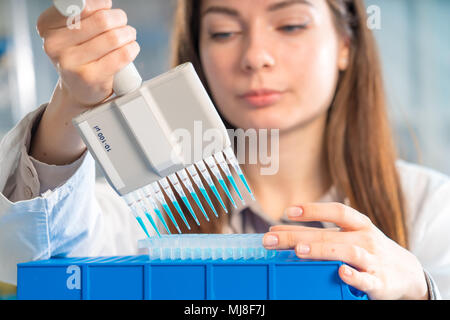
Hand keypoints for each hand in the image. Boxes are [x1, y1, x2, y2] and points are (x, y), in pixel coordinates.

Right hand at [37, 0, 139, 107]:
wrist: (79, 89)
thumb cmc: (80, 54)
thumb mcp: (72, 30)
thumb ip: (83, 12)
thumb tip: (104, 2)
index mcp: (47, 26)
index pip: (81, 4)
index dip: (100, 4)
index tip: (106, 8)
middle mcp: (54, 45)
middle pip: (102, 20)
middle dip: (119, 18)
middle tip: (122, 23)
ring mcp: (71, 64)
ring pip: (114, 38)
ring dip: (128, 34)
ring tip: (128, 36)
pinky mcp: (90, 78)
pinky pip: (122, 56)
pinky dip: (132, 49)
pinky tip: (130, 49)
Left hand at [262, 203, 428, 299]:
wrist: (408, 274)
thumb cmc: (370, 250)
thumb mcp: (352, 236)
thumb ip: (322, 235)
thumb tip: (282, 233)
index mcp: (359, 224)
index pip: (336, 211)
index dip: (313, 209)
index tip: (288, 211)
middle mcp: (365, 239)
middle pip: (329, 234)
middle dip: (297, 235)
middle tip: (271, 238)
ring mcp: (373, 260)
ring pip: (347, 252)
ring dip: (322, 251)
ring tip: (299, 251)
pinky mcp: (379, 282)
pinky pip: (366, 279)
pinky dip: (353, 276)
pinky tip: (340, 273)